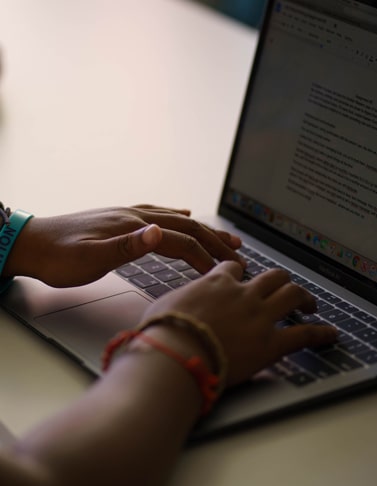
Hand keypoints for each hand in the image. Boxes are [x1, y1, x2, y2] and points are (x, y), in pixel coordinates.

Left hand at [4, 205, 244, 286]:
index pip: (179, 240)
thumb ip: (126, 246)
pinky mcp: (121, 220)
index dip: (204, 256)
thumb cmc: (58, 257)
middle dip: (213, 240)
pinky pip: (158, 214)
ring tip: (223, 236)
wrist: (29, 244)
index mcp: (132, 226)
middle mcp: (134, 217)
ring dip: (202, 229)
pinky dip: (176, 217)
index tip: (224, 270)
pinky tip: (183, 216)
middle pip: (184, 227)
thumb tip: (159, 232)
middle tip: (238, 251)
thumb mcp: (90, 258)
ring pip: (175, 220)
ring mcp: (129, 216)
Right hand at [142, 261, 337, 385]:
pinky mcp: (271, 343)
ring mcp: (260, 316)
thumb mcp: (164, 306)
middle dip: (281, 280)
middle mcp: (243, 294)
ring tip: (310, 304)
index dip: (240, 273)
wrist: (174, 354)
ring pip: (292, 294)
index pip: (234, 270)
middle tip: (286, 289)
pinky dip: (320, 333)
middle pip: (272, 277)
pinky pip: (304, 334)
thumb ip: (180, 300)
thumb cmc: (162, 332)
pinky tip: (331, 334)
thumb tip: (177, 305)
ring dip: (304, 297)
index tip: (243, 279)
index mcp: (217, 283)